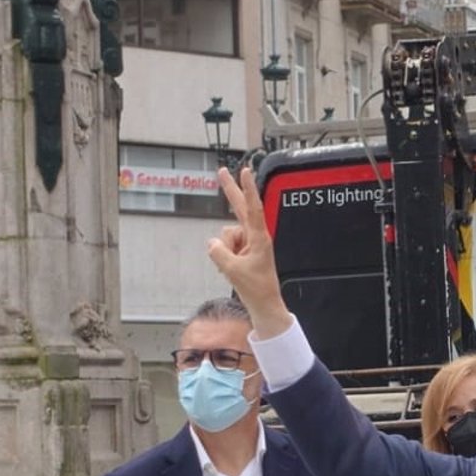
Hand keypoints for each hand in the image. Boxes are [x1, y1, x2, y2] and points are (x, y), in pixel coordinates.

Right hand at [209, 166, 290, 335]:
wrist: (263, 304)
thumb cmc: (255, 288)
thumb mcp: (232, 270)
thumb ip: (218, 252)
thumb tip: (212, 243)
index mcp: (259, 238)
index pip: (253, 208)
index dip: (247, 188)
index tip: (245, 171)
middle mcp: (255, 237)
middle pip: (240, 208)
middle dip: (230, 190)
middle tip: (222, 171)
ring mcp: (249, 243)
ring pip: (226, 236)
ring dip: (226, 251)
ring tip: (236, 267)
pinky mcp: (243, 251)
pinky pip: (225, 247)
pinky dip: (225, 257)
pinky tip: (232, 270)